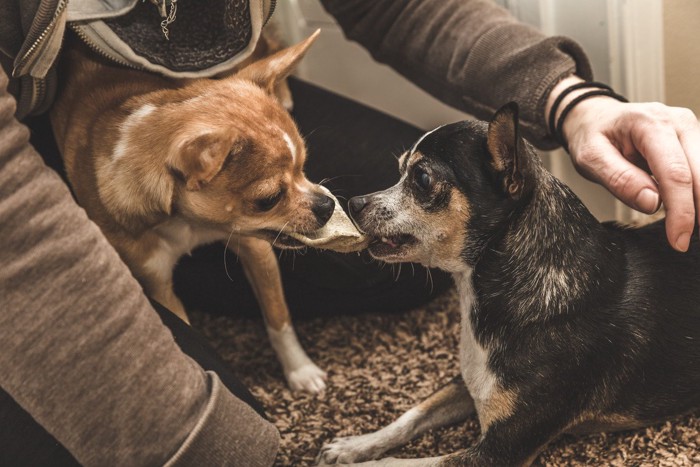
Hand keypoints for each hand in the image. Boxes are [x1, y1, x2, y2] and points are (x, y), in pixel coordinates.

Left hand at [548, 76, 699, 251]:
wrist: (595, 117)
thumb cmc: (591, 136)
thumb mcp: (590, 158)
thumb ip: (618, 179)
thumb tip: (652, 203)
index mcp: (650, 123)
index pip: (675, 173)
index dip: (681, 210)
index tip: (678, 239)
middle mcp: (678, 122)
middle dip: (697, 211)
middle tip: (682, 241)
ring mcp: (690, 129)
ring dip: (699, 203)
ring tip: (683, 229)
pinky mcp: (693, 140)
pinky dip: (697, 193)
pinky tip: (687, 211)